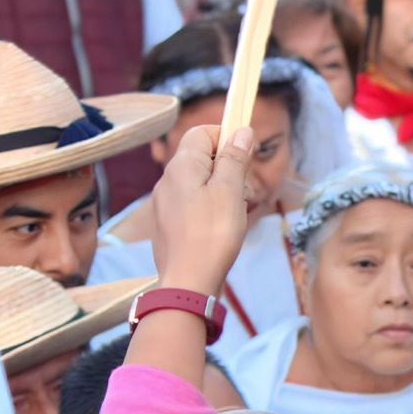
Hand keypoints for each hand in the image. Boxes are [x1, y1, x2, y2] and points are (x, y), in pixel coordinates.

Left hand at [151, 124, 254, 296]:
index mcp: (181, 166)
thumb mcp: (231, 192)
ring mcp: (165, 203)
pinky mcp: (168, 224)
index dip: (227, 138)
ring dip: (222, 191)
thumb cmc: (212, 235)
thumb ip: (235, 159)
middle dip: (228, 169)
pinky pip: (192, 205)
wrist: (188, 282)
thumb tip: (242, 130)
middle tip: (245, 193)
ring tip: (235, 215)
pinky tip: (220, 230)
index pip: (202, 133)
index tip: (247, 157)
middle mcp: (168, 180)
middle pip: (202, 158)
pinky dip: (210, 210)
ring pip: (198, 183)